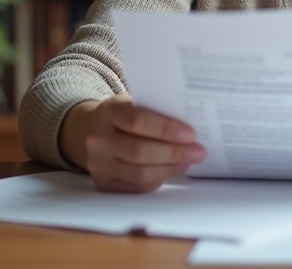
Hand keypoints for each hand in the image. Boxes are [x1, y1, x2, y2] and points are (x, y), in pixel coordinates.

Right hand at [59, 95, 206, 192]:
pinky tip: (170, 170)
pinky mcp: (103, 182)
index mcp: (109, 111)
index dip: (166, 129)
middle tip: (198, 152)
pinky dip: (157, 179)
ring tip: (187, 161)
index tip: (190, 134)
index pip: (138, 121)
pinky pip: (136, 187)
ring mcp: (98, 162)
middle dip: (174, 153)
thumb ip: (157, 111)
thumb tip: (192, 128)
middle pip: (140, 151)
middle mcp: (98, 138)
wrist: (94, 130)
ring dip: (169, 168)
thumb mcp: (135, 104)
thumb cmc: (125, 116)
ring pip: (139, 173)